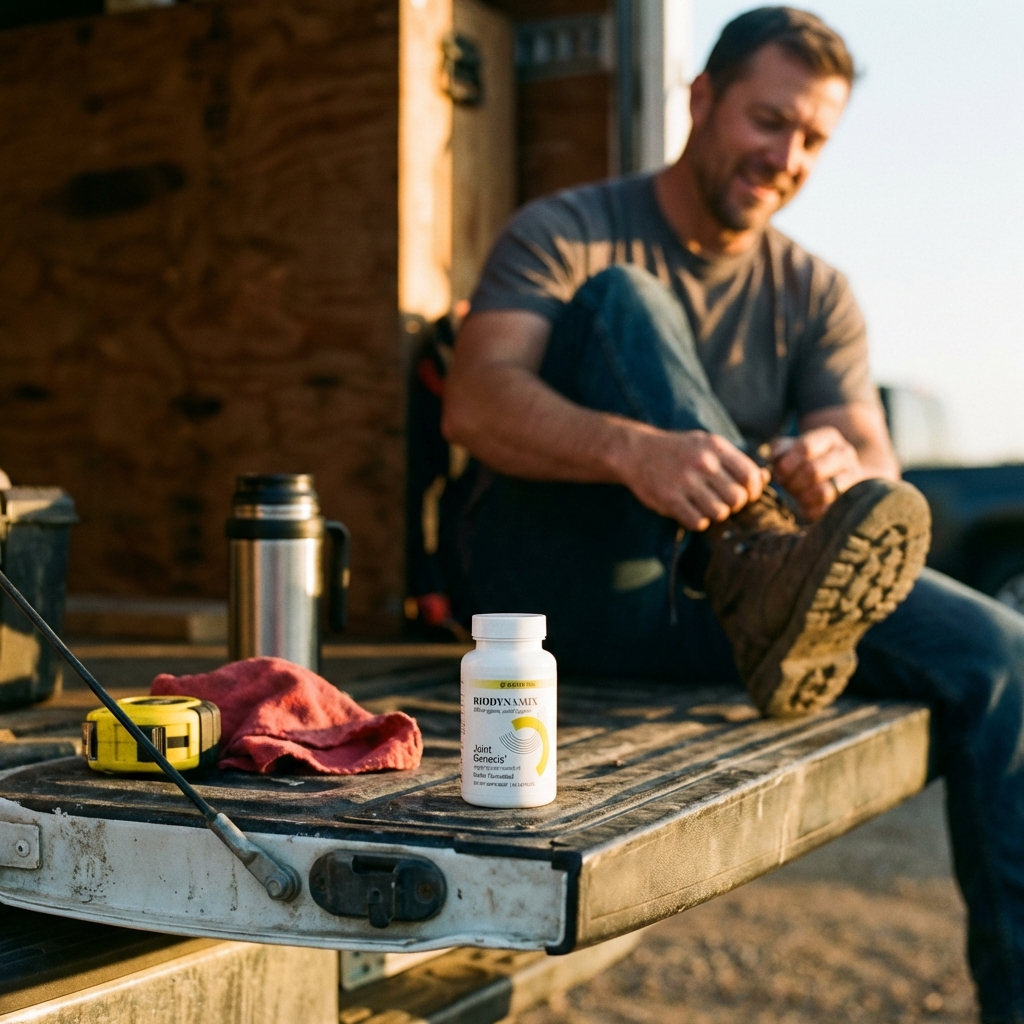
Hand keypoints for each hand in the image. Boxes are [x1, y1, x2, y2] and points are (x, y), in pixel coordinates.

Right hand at [620, 428, 768, 530]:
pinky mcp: (670, 499)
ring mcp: (686, 482)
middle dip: (733, 505)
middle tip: (722, 502)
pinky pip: (698, 522)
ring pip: (720, 513)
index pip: (751, 477)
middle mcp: (703, 463)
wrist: (635, 451)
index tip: (744, 494)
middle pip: (738, 499)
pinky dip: (698, 522)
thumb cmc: (677, 450)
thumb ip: (734, 460)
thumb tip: (765, 478)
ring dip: (715, 514)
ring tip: (704, 506)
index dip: (753, 491)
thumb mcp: (706, 443)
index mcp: (715, 447)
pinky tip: (691, 512)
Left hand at [771, 427, 864, 520]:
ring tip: (797, 496)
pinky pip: (829, 509)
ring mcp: (852, 475)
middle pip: (813, 470)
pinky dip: (812, 510)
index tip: (778, 475)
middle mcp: (845, 453)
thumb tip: (776, 456)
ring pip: (824, 491)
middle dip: (793, 482)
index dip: (786, 464)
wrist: (838, 473)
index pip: (804, 448)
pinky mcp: (852, 497)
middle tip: (786, 487)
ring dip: (802, 497)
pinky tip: (806, 507)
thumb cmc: (806, 460)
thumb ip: (780, 449)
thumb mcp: (792, 448)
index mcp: (829, 437)